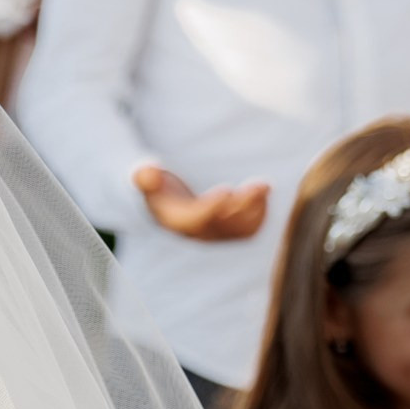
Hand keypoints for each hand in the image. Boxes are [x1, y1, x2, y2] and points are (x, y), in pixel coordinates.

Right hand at [134, 166, 269, 240]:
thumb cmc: (156, 185)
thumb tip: (147, 173)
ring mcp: (213, 235)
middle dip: (244, 205)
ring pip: (239, 231)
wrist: (165, 201)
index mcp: (175, 220)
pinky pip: (247, 231)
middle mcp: (195, 233)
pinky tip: (263, 194)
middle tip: (261, 184)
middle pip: (223, 226)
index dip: (212, 208)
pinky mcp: (227, 232)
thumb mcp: (146, 177)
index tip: (226, 190)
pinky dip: (259, 215)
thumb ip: (145, 176)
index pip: (195, 221)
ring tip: (264, 185)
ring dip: (256, 209)